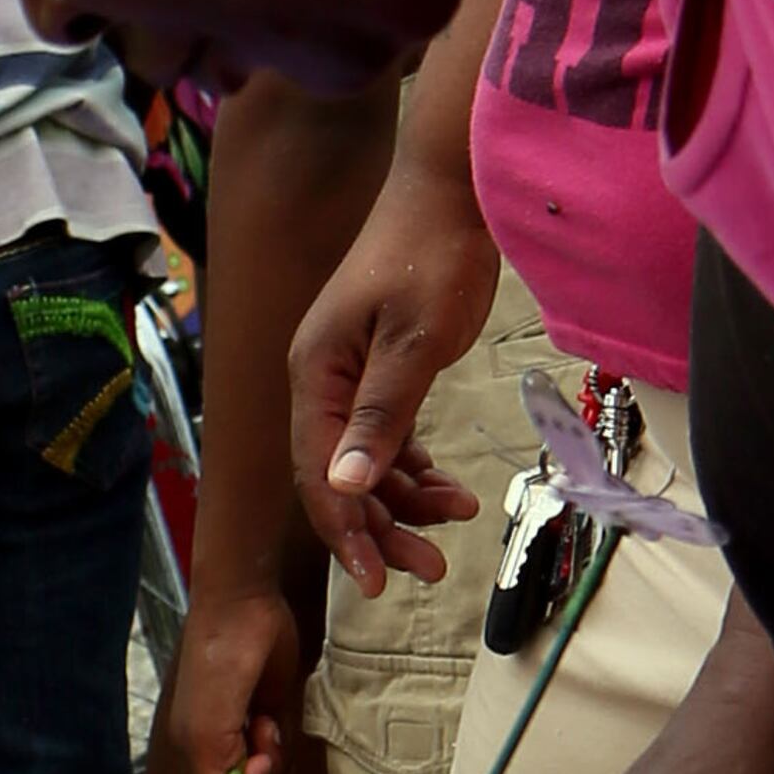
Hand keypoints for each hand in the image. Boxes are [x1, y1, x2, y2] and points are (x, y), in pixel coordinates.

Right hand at [170, 578, 306, 773]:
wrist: (244, 606)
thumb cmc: (220, 662)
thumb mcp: (210, 726)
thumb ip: (221, 768)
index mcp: (195, 751)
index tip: (258, 762)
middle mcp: (218, 745)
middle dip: (265, 770)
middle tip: (264, 730)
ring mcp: (244, 728)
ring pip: (270, 770)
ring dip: (276, 751)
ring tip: (267, 718)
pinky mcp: (269, 710)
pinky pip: (282, 745)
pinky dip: (284, 736)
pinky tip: (273, 712)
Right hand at [289, 184, 498, 591]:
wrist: (451, 192)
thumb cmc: (429, 256)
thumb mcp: (411, 342)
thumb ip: (380, 416)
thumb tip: (345, 487)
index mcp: (315, 375)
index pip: (318, 471)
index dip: (344, 529)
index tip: (375, 580)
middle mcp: (321, 382)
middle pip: (338, 476)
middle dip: (380, 526)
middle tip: (430, 568)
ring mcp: (349, 378)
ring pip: (366, 462)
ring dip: (405, 498)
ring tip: (457, 518)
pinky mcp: (380, 371)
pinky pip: (387, 437)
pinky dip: (415, 465)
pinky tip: (449, 487)